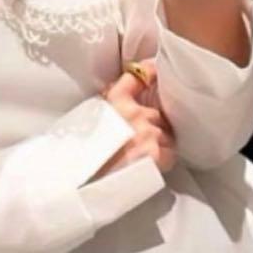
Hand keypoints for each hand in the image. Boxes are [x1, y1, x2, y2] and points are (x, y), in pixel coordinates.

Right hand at [88, 58, 176, 180]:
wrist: (82, 180)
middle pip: (156, 113)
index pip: (137, 77)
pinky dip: (164, 159)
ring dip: (158, 143)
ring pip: (166, 133)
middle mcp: (134, 114)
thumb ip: (108, 108)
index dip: (150, 72)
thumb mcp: (89, 119)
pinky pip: (170, 153)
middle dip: (151, 125)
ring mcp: (147, 133)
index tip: (154, 73)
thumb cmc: (81, 153)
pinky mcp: (155, 154)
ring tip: (140, 156)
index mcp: (114, 102)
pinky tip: (148, 165)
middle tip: (137, 140)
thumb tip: (122, 101)